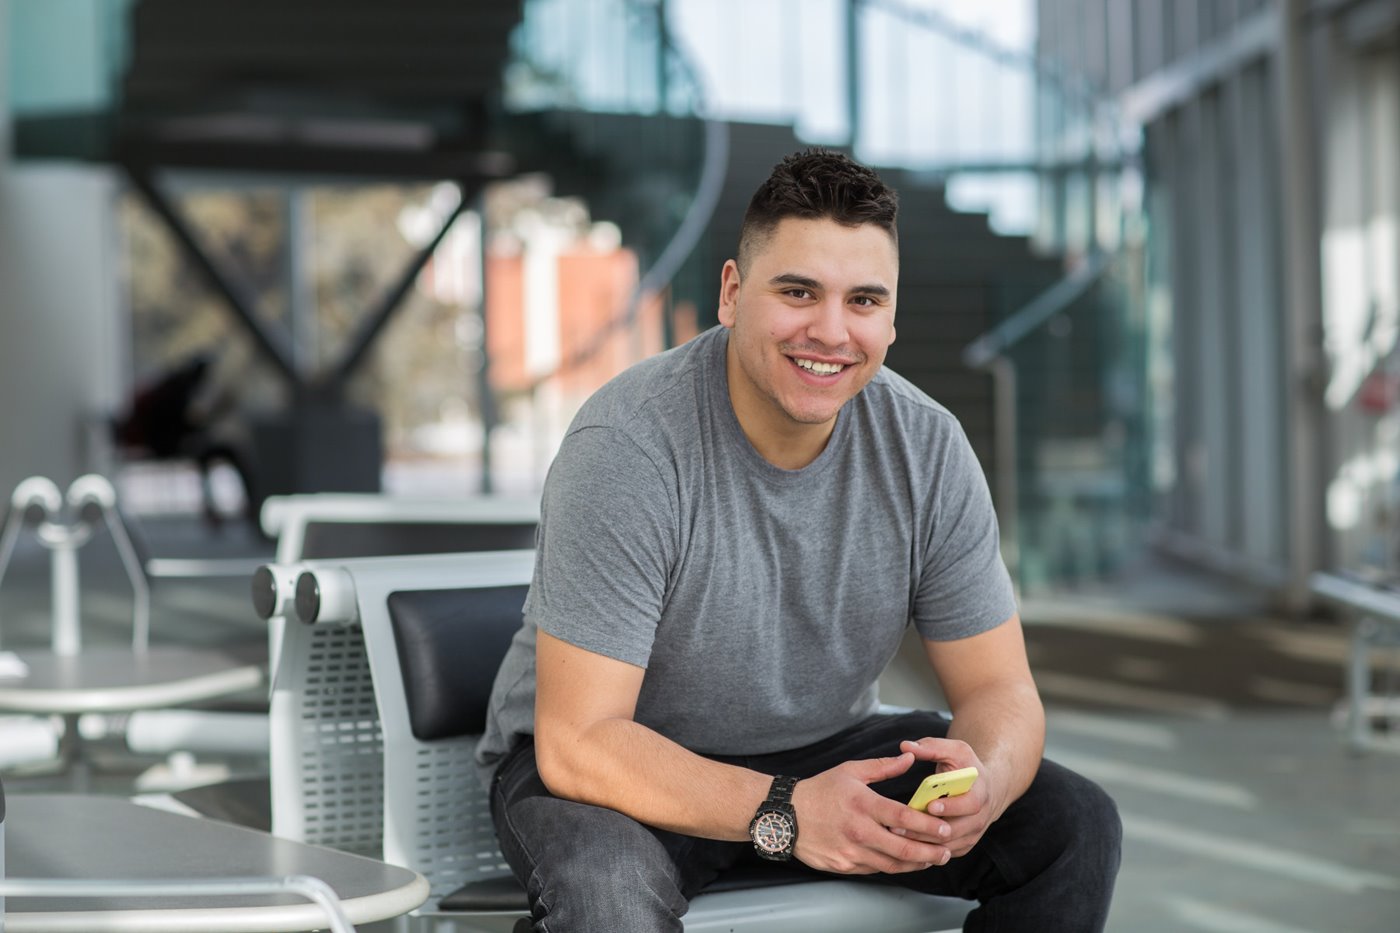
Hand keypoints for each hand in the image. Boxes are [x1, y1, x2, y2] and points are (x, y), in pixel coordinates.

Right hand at [791, 752, 955, 874]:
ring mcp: (850, 851)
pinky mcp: (843, 865)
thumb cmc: (819, 790)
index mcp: (862, 804)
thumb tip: (910, 758)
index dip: (928, 826)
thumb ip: (883, 767)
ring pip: (892, 865)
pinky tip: (904, 862)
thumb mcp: (850, 771)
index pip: (903, 818)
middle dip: (930, 852)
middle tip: (946, 851)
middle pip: (903, 849)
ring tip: (931, 859)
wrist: (785, 815)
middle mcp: (858, 830)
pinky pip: (875, 869)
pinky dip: (893, 867)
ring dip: (916, 864)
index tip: (945, 829)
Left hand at [897, 737, 998, 857]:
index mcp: (980, 794)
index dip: (951, 806)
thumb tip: (905, 746)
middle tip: (898, 827)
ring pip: (946, 846)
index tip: (930, 805)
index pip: (969, 805)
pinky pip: (942, 854)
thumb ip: (931, 747)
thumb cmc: (965, 767)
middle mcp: (979, 819)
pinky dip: (923, 852)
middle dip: (925, 830)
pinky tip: (902, 846)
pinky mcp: (962, 846)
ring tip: (895, 835)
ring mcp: (971, 835)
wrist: (983, 789)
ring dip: (920, 843)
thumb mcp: (954, 750)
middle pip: (954, 830)